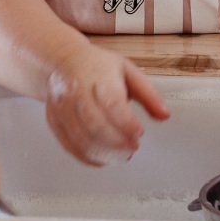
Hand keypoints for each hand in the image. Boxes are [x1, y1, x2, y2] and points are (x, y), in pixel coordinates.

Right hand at [44, 44, 170, 165]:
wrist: (62, 61)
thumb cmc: (97, 67)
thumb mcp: (128, 72)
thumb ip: (148, 94)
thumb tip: (164, 115)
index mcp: (98, 76)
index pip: (111, 102)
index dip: (126, 122)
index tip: (139, 133)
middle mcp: (76, 91)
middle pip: (94, 124)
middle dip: (117, 142)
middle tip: (133, 148)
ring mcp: (62, 107)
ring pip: (81, 138)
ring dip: (104, 153)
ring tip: (121, 156)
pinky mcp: (55, 121)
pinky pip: (69, 145)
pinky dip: (87, 157)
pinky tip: (103, 159)